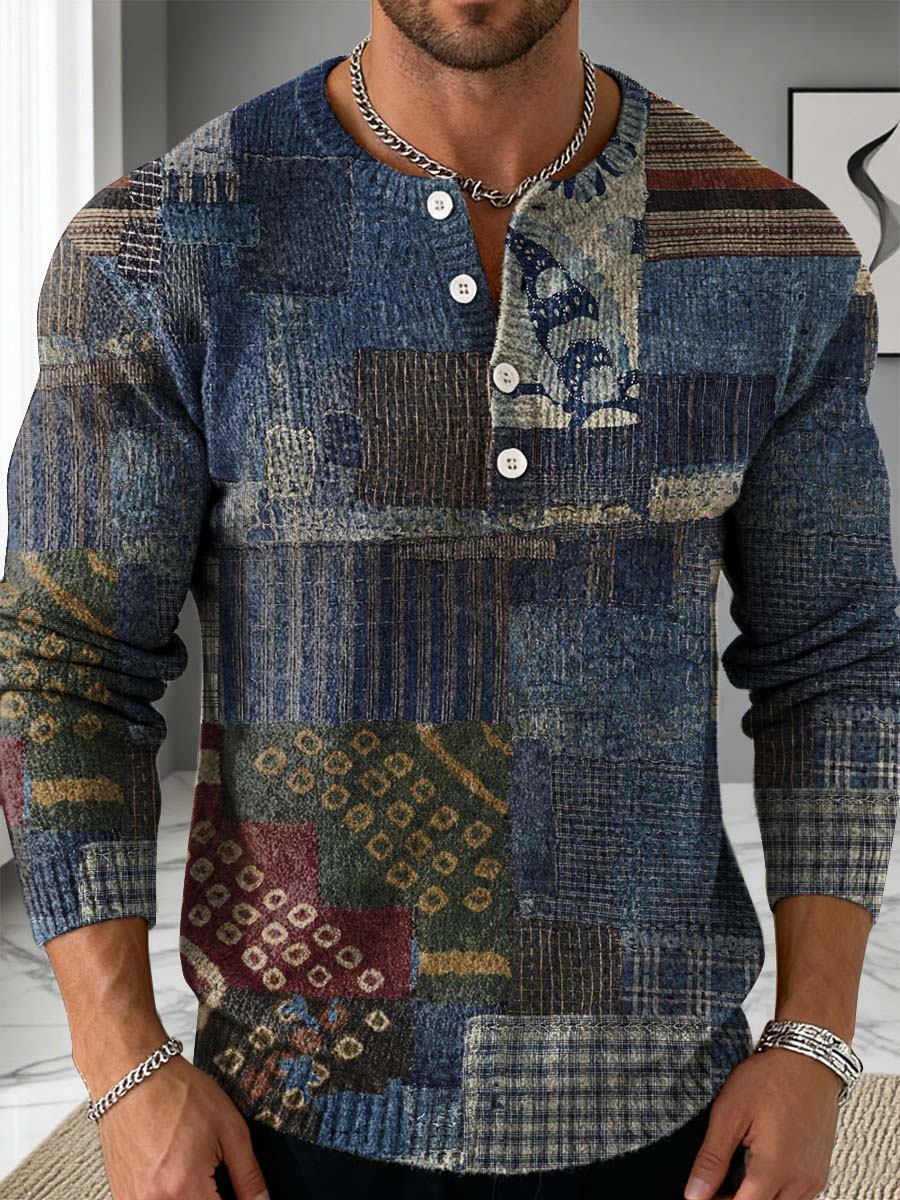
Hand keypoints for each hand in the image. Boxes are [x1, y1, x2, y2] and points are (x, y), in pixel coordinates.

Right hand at [87, 1052, 269, 1198]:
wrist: (133, 1076)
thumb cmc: (179, 1093)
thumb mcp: (229, 1128)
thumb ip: (248, 1175)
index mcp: (184, 1186)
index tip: (239, 1194)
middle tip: (217, 1180)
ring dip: (191, 1197)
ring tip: (195, 1171)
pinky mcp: (121, 1195)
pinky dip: (169, 1196)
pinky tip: (175, 1172)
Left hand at [683, 1046, 842, 1199]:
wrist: (809, 1059)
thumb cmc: (771, 1078)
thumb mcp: (730, 1112)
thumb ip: (712, 1158)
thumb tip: (695, 1193)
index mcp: (775, 1168)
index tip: (701, 1195)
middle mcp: (800, 1181)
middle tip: (713, 1186)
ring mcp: (814, 1178)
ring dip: (756, 1198)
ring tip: (732, 1179)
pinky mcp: (819, 1171)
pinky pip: (796, 1197)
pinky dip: (774, 1193)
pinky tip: (757, 1173)